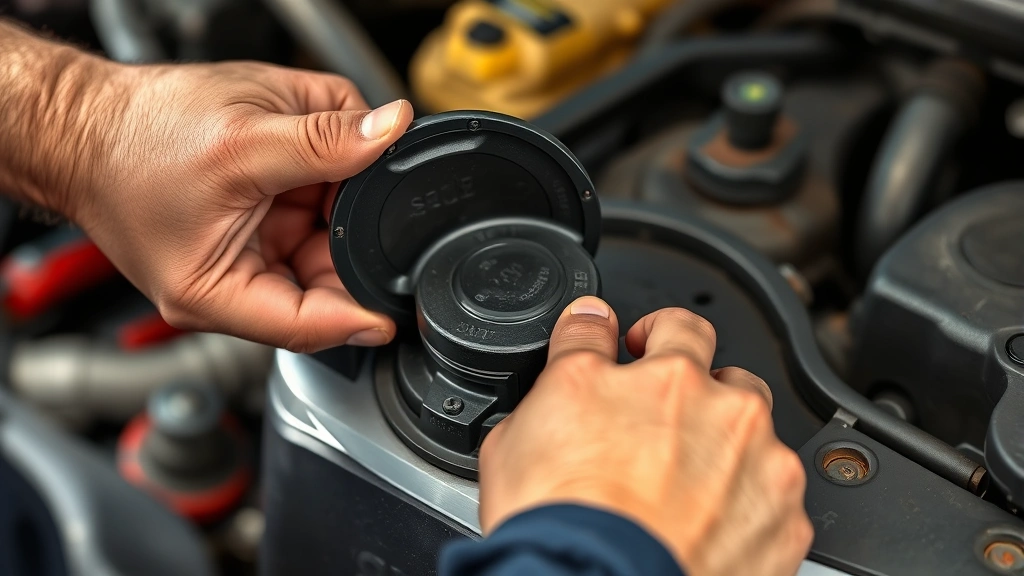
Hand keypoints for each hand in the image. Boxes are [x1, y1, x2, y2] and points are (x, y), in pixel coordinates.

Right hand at [50, 54, 412, 351]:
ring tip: (317, 162)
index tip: (399, 306)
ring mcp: (249, 255)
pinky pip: (314, 216)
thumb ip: (324, 141)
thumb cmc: (130, 142)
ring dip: (340, 202)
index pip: (306, 324)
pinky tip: (313, 161)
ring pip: (328, 243)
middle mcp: (235, 284)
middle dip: (353, 235)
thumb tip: (389, 132)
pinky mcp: (257, 228)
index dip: (359, 315)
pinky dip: (327, 186)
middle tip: (367, 191)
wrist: (87, 123)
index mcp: (216, 293)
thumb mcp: (241, 139)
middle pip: (326, 282)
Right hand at [478, 297, 812, 575]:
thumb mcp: (526, 420)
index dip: (645, 334)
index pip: (664, 324)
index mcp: (665, 377)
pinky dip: (744, 505)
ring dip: (725, 446)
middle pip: (723, 373)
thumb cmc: (560, 522)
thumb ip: (572, 356)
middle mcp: (723, 410)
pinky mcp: (785, 520)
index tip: (632, 349)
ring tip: (682, 487)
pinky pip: (773, 496)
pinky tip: (704, 527)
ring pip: (755, 433)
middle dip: (694, 389)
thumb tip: (584, 325)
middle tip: (659, 423)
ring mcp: (762, 466)